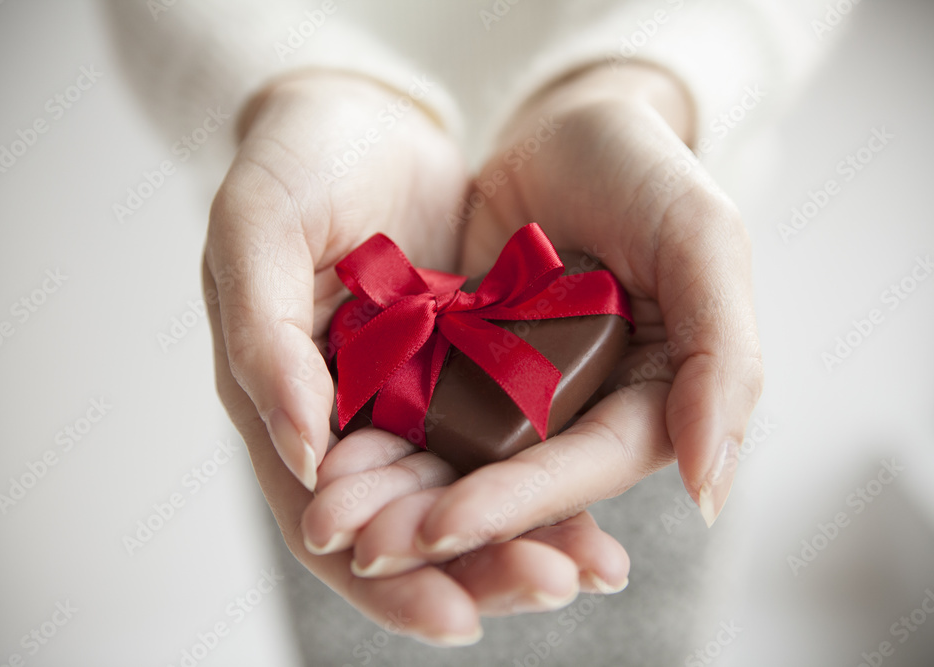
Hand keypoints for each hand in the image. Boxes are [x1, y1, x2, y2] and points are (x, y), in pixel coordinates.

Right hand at [204, 71, 633, 643]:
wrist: (359, 113)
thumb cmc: (291, 162)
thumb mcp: (255, 231)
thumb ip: (263, 339)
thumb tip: (303, 455)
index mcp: (282, 405)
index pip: (326, 525)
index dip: (386, 582)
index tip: (456, 618)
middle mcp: (350, 418)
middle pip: (409, 526)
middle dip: (480, 567)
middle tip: (553, 585)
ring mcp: (412, 397)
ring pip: (466, 492)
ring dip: (525, 536)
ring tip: (593, 567)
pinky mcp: (466, 367)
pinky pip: (507, 436)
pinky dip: (546, 474)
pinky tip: (599, 508)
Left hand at [303, 62, 762, 575]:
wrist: (564, 122)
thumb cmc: (644, 168)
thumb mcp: (701, 240)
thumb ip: (723, 358)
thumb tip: (712, 489)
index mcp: (649, 398)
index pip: (587, 467)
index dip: (521, 503)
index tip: (448, 526)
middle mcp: (581, 412)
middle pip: (514, 483)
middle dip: (444, 520)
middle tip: (370, 547)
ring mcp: (516, 394)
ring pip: (458, 460)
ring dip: (400, 496)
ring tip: (333, 521)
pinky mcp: (463, 367)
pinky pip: (419, 412)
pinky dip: (380, 440)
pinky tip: (329, 464)